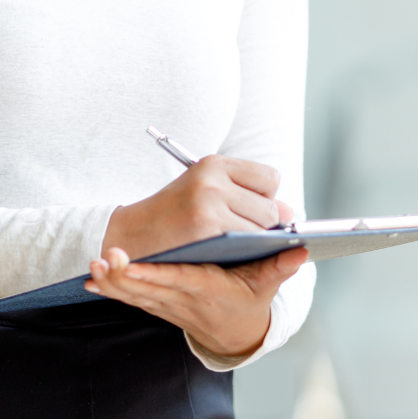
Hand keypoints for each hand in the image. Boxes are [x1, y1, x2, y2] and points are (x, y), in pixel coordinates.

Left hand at [85, 245, 308, 357]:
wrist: (234, 334)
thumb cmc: (249, 302)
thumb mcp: (266, 286)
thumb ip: (279, 268)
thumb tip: (300, 251)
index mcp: (208, 290)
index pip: (179, 281)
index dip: (154, 275)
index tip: (131, 264)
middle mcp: (183, 299)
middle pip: (149, 288)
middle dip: (124, 276)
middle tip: (103, 259)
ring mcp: (167, 303)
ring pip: (135, 294)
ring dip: (112, 282)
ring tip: (92, 265)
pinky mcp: (157, 303)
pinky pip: (130, 297)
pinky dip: (111, 289)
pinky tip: (91, 278)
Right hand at [101, 154, 293, 262]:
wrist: (128, 237)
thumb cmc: (172, 216)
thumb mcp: (203, 191)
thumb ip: (244, 195)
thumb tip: (288, 212)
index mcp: (212, 164)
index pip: (269, 178)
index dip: (264, 198)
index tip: (249, 209)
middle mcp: (212, 181)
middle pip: (271, 207)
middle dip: (263, 223)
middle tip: (237, 232)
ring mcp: (209, 207)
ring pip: (263, 228)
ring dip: (255, 240)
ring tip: (229, 242)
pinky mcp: (207, 232)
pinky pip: (250, 245)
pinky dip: (246, 252)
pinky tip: (228, 254)